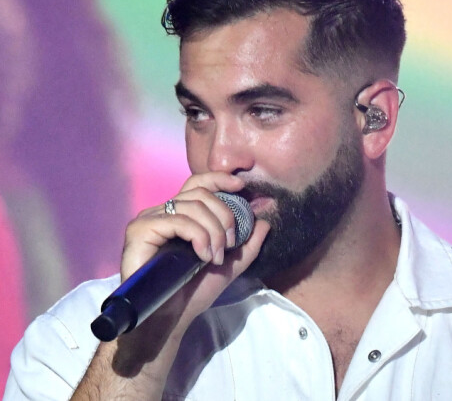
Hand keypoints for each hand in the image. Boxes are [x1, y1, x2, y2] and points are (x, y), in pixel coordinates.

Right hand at [121, 171, 269, 333]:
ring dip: (214, 231)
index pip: (198, 183)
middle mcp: (162, 212)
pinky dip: (197, 236)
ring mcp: (149, 219)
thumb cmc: (193, 293)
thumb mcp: (229, 266)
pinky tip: (203, 256)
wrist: (169, 320)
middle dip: (224, 216)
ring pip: (192, 206)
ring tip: (216, 257)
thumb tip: (264, 222)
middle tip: (230, 244)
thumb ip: (247, 245)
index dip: (219, 179)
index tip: (241, 185)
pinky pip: (177, 220)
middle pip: (200, 193)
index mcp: (179, 215)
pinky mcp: (139, 230)